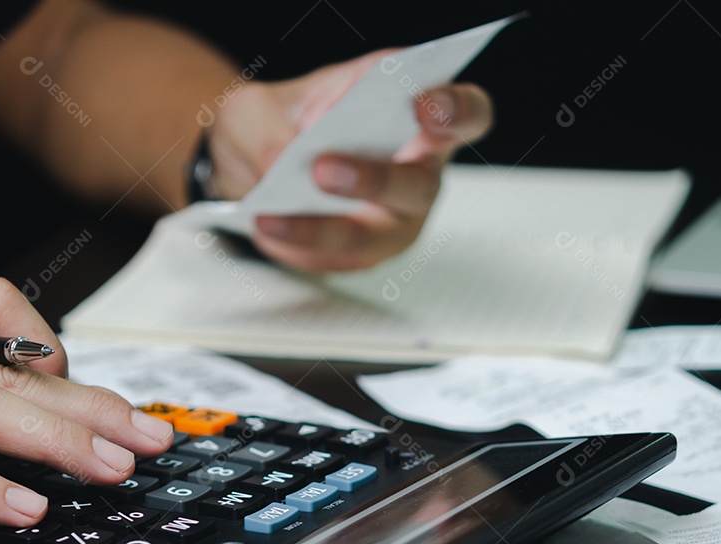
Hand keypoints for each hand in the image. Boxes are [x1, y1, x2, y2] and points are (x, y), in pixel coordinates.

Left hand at [208, 49, 493, 270]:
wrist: (254, 162)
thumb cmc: (279, 121)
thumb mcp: (257, 108)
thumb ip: (269, 130)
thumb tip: (279, 168)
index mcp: (413, 111)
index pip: (466, 113)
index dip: (457, 110)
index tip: (425, 105)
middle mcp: (417, 170)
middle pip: (421, 185)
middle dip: (376, 180)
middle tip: (323, 170)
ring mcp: (394, 220)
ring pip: (375, 236)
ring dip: (325, 229)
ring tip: (270, 216)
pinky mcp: (362, 255)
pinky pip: (335, 260)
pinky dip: (297, 245)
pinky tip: (265, 227)